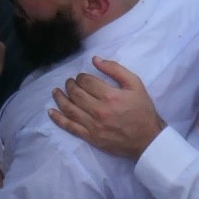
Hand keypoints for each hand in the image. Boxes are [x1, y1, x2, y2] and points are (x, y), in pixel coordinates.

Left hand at [47, 59, 164, 159]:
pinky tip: (51, 112)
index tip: (82, 77)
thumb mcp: (135, 84)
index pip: (86, 82)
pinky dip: (58, 119)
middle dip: (70, 85)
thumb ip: (115, 69)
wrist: (147, 139)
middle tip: (70, 82)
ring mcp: (93, 126)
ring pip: (70, 109)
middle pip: (76, 94)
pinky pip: (70, 127)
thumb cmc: (142, 110)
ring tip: (56, 92)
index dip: (81, 77)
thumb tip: (95, 60)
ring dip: (60, 98)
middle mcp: (99, 111)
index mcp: (110, 96)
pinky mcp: (91, 138)